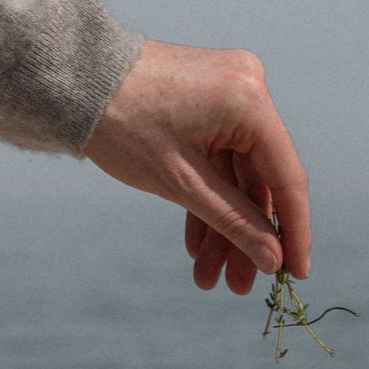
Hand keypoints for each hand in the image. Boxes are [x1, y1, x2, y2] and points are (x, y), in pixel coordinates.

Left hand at [84, 40, 311, 294]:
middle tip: (237, 288)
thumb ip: (233, 221)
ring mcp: (230, 92)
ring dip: (223, 225)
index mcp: (249, 101)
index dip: (293, 232)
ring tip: (208, 277)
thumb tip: (273, 260)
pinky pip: (219, 158)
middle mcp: (250, 89)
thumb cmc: (121, 124)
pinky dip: (208, 198)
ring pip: (237, 175)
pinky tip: (197, 244)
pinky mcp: (210, 101)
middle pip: (259, 181)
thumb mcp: (181, 183)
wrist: (72, 80)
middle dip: (244, 238)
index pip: (286, 178)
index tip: (296, 275)